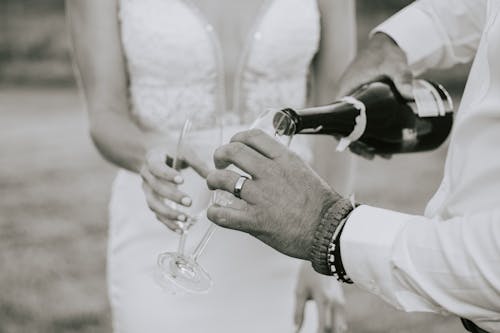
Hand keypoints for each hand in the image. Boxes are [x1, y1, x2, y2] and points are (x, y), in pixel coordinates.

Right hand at [141, 146, 210, 231]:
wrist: (154, 154)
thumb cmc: (172, 152)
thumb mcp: (183, 151)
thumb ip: (197, 162)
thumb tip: (213, 176)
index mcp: (152, 159)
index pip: (157, 167)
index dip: (168, 175)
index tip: (181, 180)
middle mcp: (146, 175)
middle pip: (156, 188)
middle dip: (172, 196)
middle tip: (189, 202)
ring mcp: (147, 190)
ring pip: (154, 204)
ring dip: (169, 214)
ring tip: (185, 219)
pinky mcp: (152, 200)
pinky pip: (157, 215)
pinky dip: (168, 223)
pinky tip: (181, 229)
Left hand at [206, 129, 341, 260]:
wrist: (329, 230)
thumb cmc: (320, 204)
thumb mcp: (303, 171)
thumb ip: (282, 163)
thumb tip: (264, 160)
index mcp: (283, 159)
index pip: (252, 137)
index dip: (237, 139)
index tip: (233, 146)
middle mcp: (270, 174)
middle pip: (232, 152)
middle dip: (219, 155)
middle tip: (219, 164)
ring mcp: (261, 197)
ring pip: (222, 180)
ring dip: (213, 181)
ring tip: (214, 185)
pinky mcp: (256, 221)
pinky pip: (223, 214)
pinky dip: (214, 213)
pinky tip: (215, 212)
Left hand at [294, 263, 347, 332]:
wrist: (323, 257)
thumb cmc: (308, 274)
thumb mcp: (300, 292)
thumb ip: (298, 313)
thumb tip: (295, 330)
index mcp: (323, 299)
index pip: (323, 326)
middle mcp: (335, 302)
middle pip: (334, 329)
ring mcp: (340, 302)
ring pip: (340, 326)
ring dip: (332, 332)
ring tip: (322, 332)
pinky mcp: (341, 301)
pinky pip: (341, 320)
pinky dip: (335, 327)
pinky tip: (329, 331)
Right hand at [338, 33, 413, 159]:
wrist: (389, 44)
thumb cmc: (387, 54)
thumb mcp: (395, 65)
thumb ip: (403, 78)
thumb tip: (414, 95)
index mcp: (347, 92)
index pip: (337, 119)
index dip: (344, 136)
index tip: (358, 147)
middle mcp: (348, 99)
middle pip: (347, 128)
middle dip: (360, 145)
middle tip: (376, 156)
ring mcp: (357, 101)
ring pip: (357, 127)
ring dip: (368, 142)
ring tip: (385, 154)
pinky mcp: (366, 103)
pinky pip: (365, 122)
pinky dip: (372, 134)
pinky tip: (385, 143)